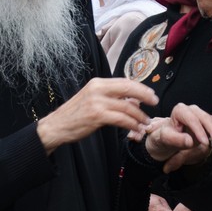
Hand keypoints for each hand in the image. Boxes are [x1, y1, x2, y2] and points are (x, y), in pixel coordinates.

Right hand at [36, 78, 156, 153]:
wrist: (56, 126)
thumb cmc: (75, 115)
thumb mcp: (92, 99)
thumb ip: (111, 98)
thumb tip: (132, 100)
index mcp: (98, 83)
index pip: (125, 81)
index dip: (141, 88)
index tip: (151, 94)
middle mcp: (98, 89)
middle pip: (129, 89)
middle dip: (145, 96)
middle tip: (155, 103)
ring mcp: (97, 102)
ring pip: (127, 107)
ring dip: (140, 116)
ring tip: (145, 123)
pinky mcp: (97, 116)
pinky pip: (121, 119)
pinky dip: (132, 124)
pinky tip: (136, 129)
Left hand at [140, 103, 211, 172]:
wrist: (167, 140)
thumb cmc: (164, 139)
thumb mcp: (165, 140)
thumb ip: (176, 140)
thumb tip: (190, 141)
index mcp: (179, 111)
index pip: (191, 119)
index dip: (199, 130)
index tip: (204, 143)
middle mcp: (191, 110)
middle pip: (205, 118)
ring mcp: (201, 115)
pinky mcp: (207, 121)